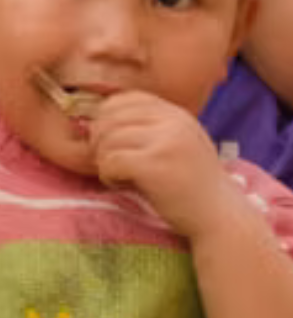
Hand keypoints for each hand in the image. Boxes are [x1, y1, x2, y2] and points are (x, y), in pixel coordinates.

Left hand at [91, 91, 232, 239]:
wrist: (221, 217)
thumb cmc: (193, 186)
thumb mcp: (178, 144)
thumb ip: (149, 129)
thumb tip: (96, 123)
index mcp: (176, 113)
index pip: (125, 99)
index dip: (107, 118)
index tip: (110, 142)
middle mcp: (172, 121)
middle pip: (111, 118)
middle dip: (100, 142)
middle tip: (109, 163)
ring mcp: (165, 141)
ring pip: (107, 139)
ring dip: (104, 161)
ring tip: (119, 177)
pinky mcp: (155, 165)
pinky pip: (111, 161)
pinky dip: (108, 175)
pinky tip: (121, 185)